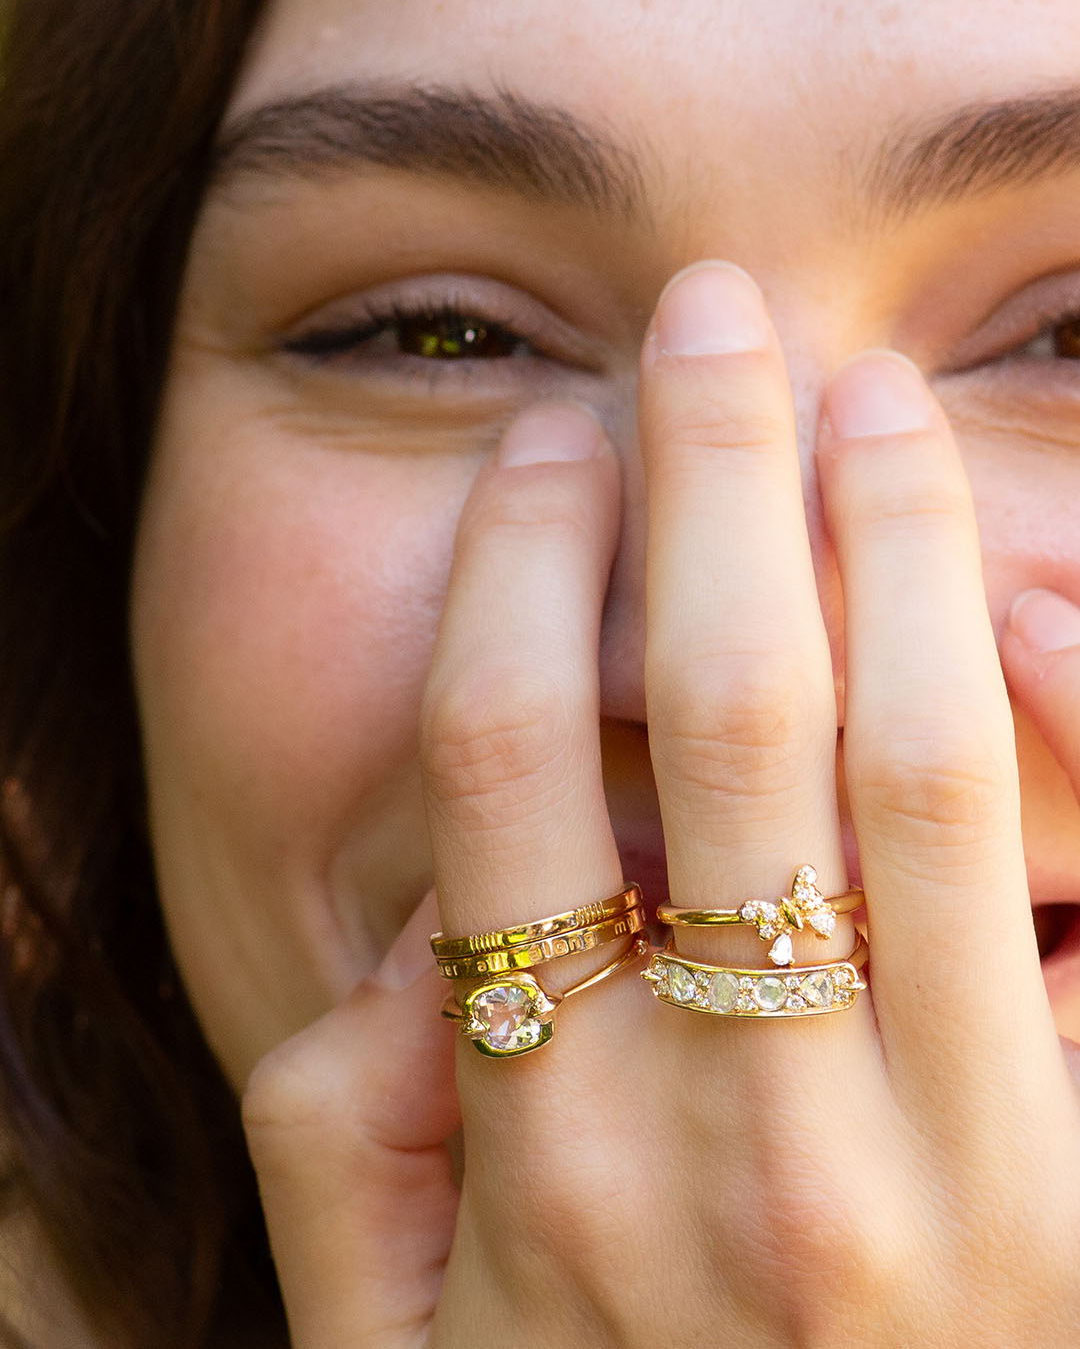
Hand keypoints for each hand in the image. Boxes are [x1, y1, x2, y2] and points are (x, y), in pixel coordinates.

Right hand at [240, 263, 1079, 1346]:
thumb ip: (344, 1160)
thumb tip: (407, 955)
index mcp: (547, 1161)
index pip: (502, 774)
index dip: (519, 574)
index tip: (546, 450)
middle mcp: (736, 1137)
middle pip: (717, 707)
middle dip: (709, 474)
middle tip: (712, 320)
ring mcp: (945, 1165)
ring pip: (904, 756)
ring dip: (887, 537)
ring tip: (868, 397)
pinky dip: (1064, 710)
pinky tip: (1020, 590)